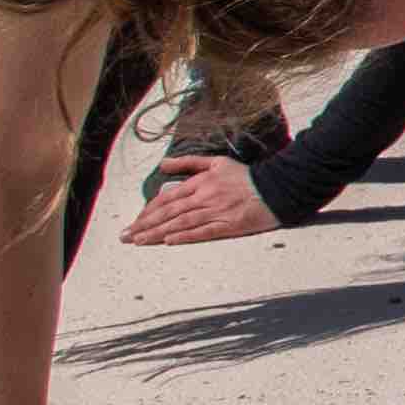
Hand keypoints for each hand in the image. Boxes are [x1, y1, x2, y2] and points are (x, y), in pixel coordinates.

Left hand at [122, 156, 285, 246]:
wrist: (278, 186)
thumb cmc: (247, 176)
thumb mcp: (217, 162)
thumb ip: (188, 163)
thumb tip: (162, 165)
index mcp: (201, 182)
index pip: (167, 198)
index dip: (148, 211)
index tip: (135, 222)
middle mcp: (205, 197)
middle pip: (169, 213)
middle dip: (144, 225)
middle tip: (126, 236)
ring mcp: (217, 212)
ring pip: (181, 223)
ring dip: (157, 233)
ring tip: (139, 242)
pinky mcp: (229, 225)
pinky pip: (203, 232)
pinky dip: (185, 236)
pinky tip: (169, 241)